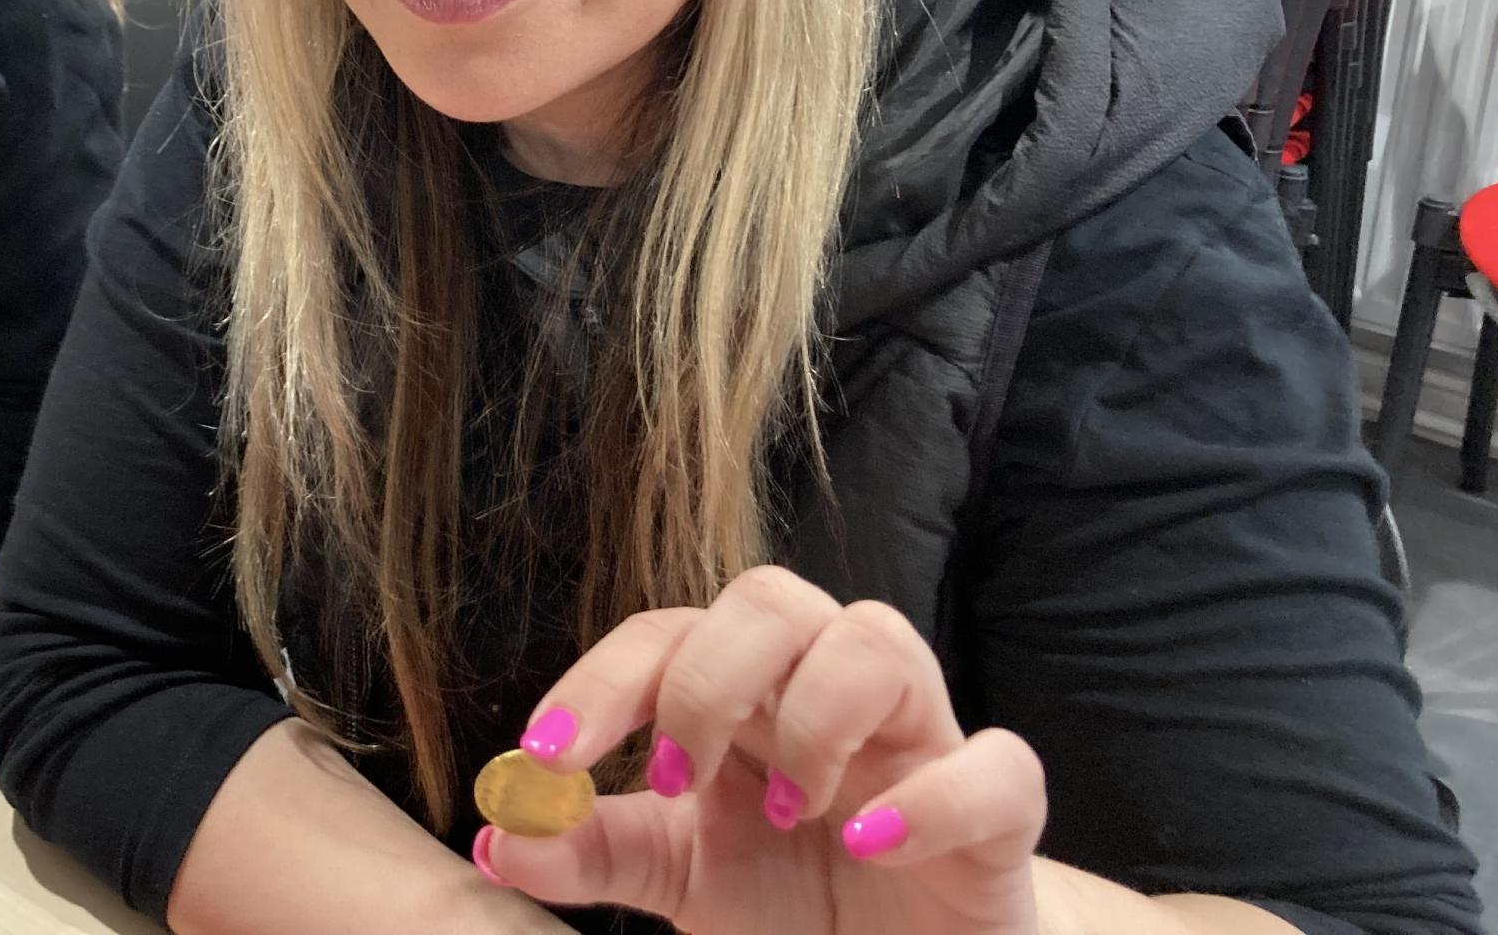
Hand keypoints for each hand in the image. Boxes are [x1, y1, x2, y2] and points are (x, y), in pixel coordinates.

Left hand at [478, 567, 1044, 934]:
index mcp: (747, 692)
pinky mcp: (1002, 807)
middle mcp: (831, 686)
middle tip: (677, 782)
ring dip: (813, 717)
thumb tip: (495, 832)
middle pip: (769, 598)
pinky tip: (867, 844)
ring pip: (878, 638)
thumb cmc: (800, 899)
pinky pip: (995, 763)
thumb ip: (596, 851)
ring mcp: (923, 737)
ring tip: (786, 815)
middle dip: (707, 679)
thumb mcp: (683, 877)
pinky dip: (930, 799)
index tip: (545, 755)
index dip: (601, 681)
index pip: (665, 635)